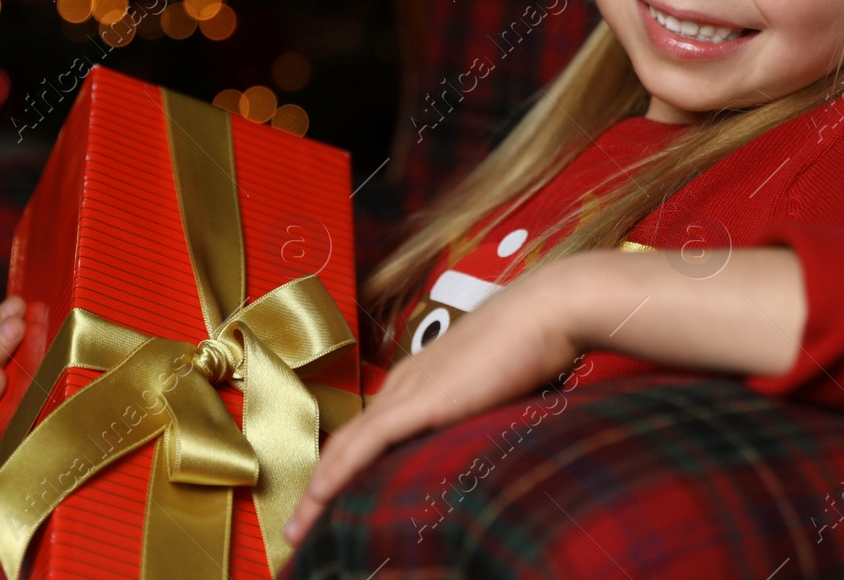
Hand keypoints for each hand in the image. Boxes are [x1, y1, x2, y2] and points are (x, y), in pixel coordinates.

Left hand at [282, 258, 584, 548]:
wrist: (546, 311)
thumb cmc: (535, 345)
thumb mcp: (498, 389)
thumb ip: (478, 413)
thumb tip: (482, 441)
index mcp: (419, 379)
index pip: (367, 432)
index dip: (342, 469)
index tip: (327, 506)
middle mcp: (403, 382)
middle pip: (346, 444)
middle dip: (318, 490)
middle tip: (298, 532)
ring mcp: (408, 389)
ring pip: (345, 447)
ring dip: (317, 492)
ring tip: (297, 533)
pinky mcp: (420, 400)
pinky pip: (365, 443)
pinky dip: (336, 474)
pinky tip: (319, 499)